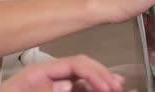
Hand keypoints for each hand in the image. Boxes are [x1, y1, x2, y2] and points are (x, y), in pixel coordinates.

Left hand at [0, 55, 123, 91]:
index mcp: (37, 73)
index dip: (94, 73)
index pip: (74, 64)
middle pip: (82, 69)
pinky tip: (103, 89)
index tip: (106, 86)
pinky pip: (77, 90)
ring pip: (82, 81)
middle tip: (117, 86)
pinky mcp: (53, 91)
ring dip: (101, 82)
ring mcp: (51, 86)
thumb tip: (63, 85)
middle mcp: (46, 78)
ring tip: (117, 86)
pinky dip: (91, 89)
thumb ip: (39, 90)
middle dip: (102, 75)